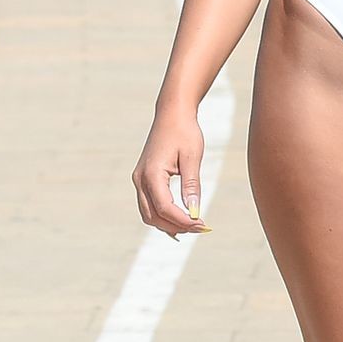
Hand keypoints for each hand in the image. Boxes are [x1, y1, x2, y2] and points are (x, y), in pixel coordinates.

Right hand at [132, 107, 209, 238]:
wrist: (171, 114)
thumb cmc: (184, 132)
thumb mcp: (192, 157)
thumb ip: (191, 186)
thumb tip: (194, 211)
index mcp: (152, 174)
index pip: (165, 208)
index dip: (184, 221)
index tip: (203, 224)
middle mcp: (140, 179)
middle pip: (153, 216)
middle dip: (176, 226)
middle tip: (201, 227)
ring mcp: (139, 180)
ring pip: (148, 214)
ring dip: (168, 224)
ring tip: (192, 225)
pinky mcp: (143, 179)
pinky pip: (149, 205)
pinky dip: (162, 216)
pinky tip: (180, 219)